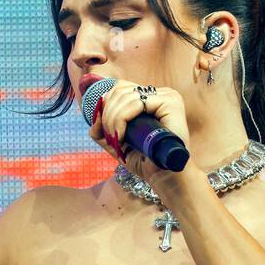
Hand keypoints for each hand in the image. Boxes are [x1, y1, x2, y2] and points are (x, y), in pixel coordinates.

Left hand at [87, 78, 192, 192]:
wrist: (164, 177)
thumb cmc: (145, 161)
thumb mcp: (116, 143)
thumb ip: (101, 130)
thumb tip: (95, 114)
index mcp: (150, 98)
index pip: (120, 88)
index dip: (106, 105)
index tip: (107, 130)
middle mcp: (159, 93)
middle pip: (120, 90)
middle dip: (107, 115)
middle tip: (111, 138)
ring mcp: (167, 96)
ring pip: (125, 96)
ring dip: (112, 119)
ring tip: (116, 139)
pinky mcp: (170, 102)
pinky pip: (136, 103)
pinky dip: (122, 119)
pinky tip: (123, 136)